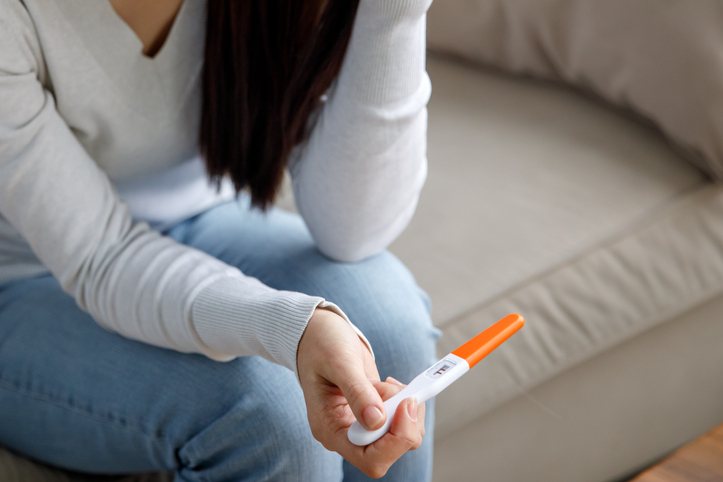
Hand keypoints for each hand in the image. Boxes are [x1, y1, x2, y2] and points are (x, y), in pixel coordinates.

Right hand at [297, 308, 425, 477]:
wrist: (318, 333)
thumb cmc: (321, 344)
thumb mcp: (339, 362)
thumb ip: (358, 392)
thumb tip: (376, 421)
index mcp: (330, 430)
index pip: (370, 458)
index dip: (394, 439)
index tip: (404, 404)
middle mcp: (346, 434)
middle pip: (389, 451)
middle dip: (403, 420)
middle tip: (396, 388)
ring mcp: (361, 425)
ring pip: (401, 437)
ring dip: (404, 407)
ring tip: (385, 383)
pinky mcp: (374, 415)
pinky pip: (401, 420)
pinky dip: (404, 401)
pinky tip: (388, 384)